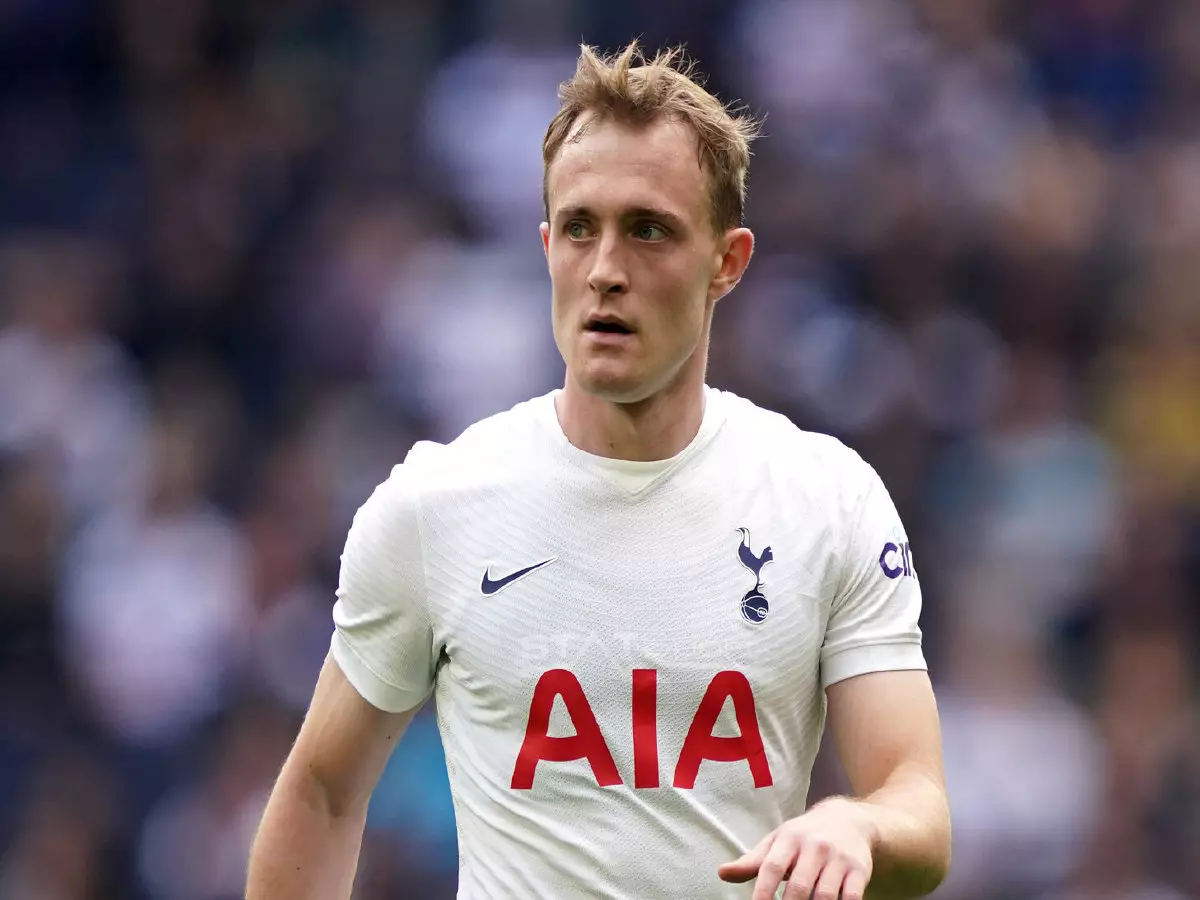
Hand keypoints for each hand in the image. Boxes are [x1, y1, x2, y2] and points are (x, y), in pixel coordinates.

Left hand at [718, 798, 874, 899]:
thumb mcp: (778, 841)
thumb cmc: (804, 836)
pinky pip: (851, 897)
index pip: (772, 867)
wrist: (850, 820)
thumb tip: (721, 873)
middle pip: (799, 886)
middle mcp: (814, 846)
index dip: (762, 892)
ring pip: (825, 896)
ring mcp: (838, 858)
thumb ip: (752, 861)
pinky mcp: (859, 869)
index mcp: (789, 839)